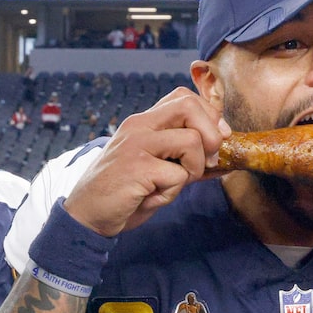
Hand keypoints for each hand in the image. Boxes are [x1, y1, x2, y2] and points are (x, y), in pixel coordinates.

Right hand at [64, 88, 227, 236]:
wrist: (87, 215)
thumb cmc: (124, 192)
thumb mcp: (156, 166)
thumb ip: (183, 155)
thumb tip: (225, 151)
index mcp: (143, 122)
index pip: (184, 97)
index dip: (209, 116)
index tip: (214, 141)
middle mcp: (139, 126)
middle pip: (190, 106)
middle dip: (211, 134)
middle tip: (207, 160)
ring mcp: (136, 144)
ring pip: (192, 141)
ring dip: (194, 169)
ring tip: (171, 184)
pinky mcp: (137, 167)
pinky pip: (178, 175)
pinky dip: (172, 192)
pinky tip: (152, 197)